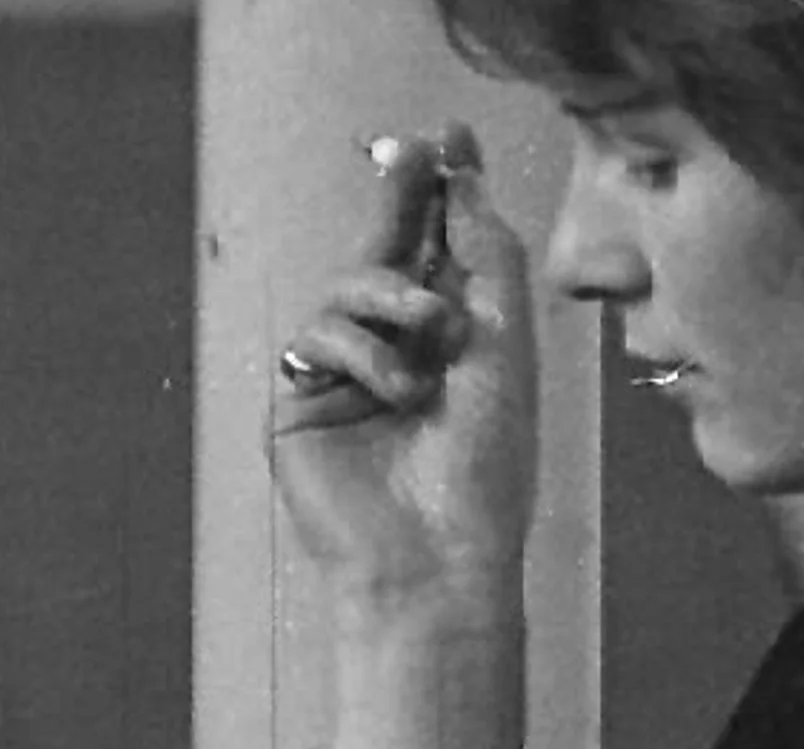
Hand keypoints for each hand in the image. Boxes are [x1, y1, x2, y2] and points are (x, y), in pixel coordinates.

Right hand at [268, 122, 539, 618]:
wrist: (437, 556)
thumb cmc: (485, 467)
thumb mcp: (503, 346)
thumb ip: (484, 256)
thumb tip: (463, 176)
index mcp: (453, 343)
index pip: (438, 250)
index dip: (440, 193)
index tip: (448, 137)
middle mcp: (396, 353)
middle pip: (383, 253)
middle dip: (399, 203)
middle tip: (408, 152)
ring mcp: (343, 378)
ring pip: (346, 288)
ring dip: (392, 297)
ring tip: (433, 336)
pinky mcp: (300, 403)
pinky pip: (318, 337)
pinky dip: (362, 350)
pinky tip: (395, 388)